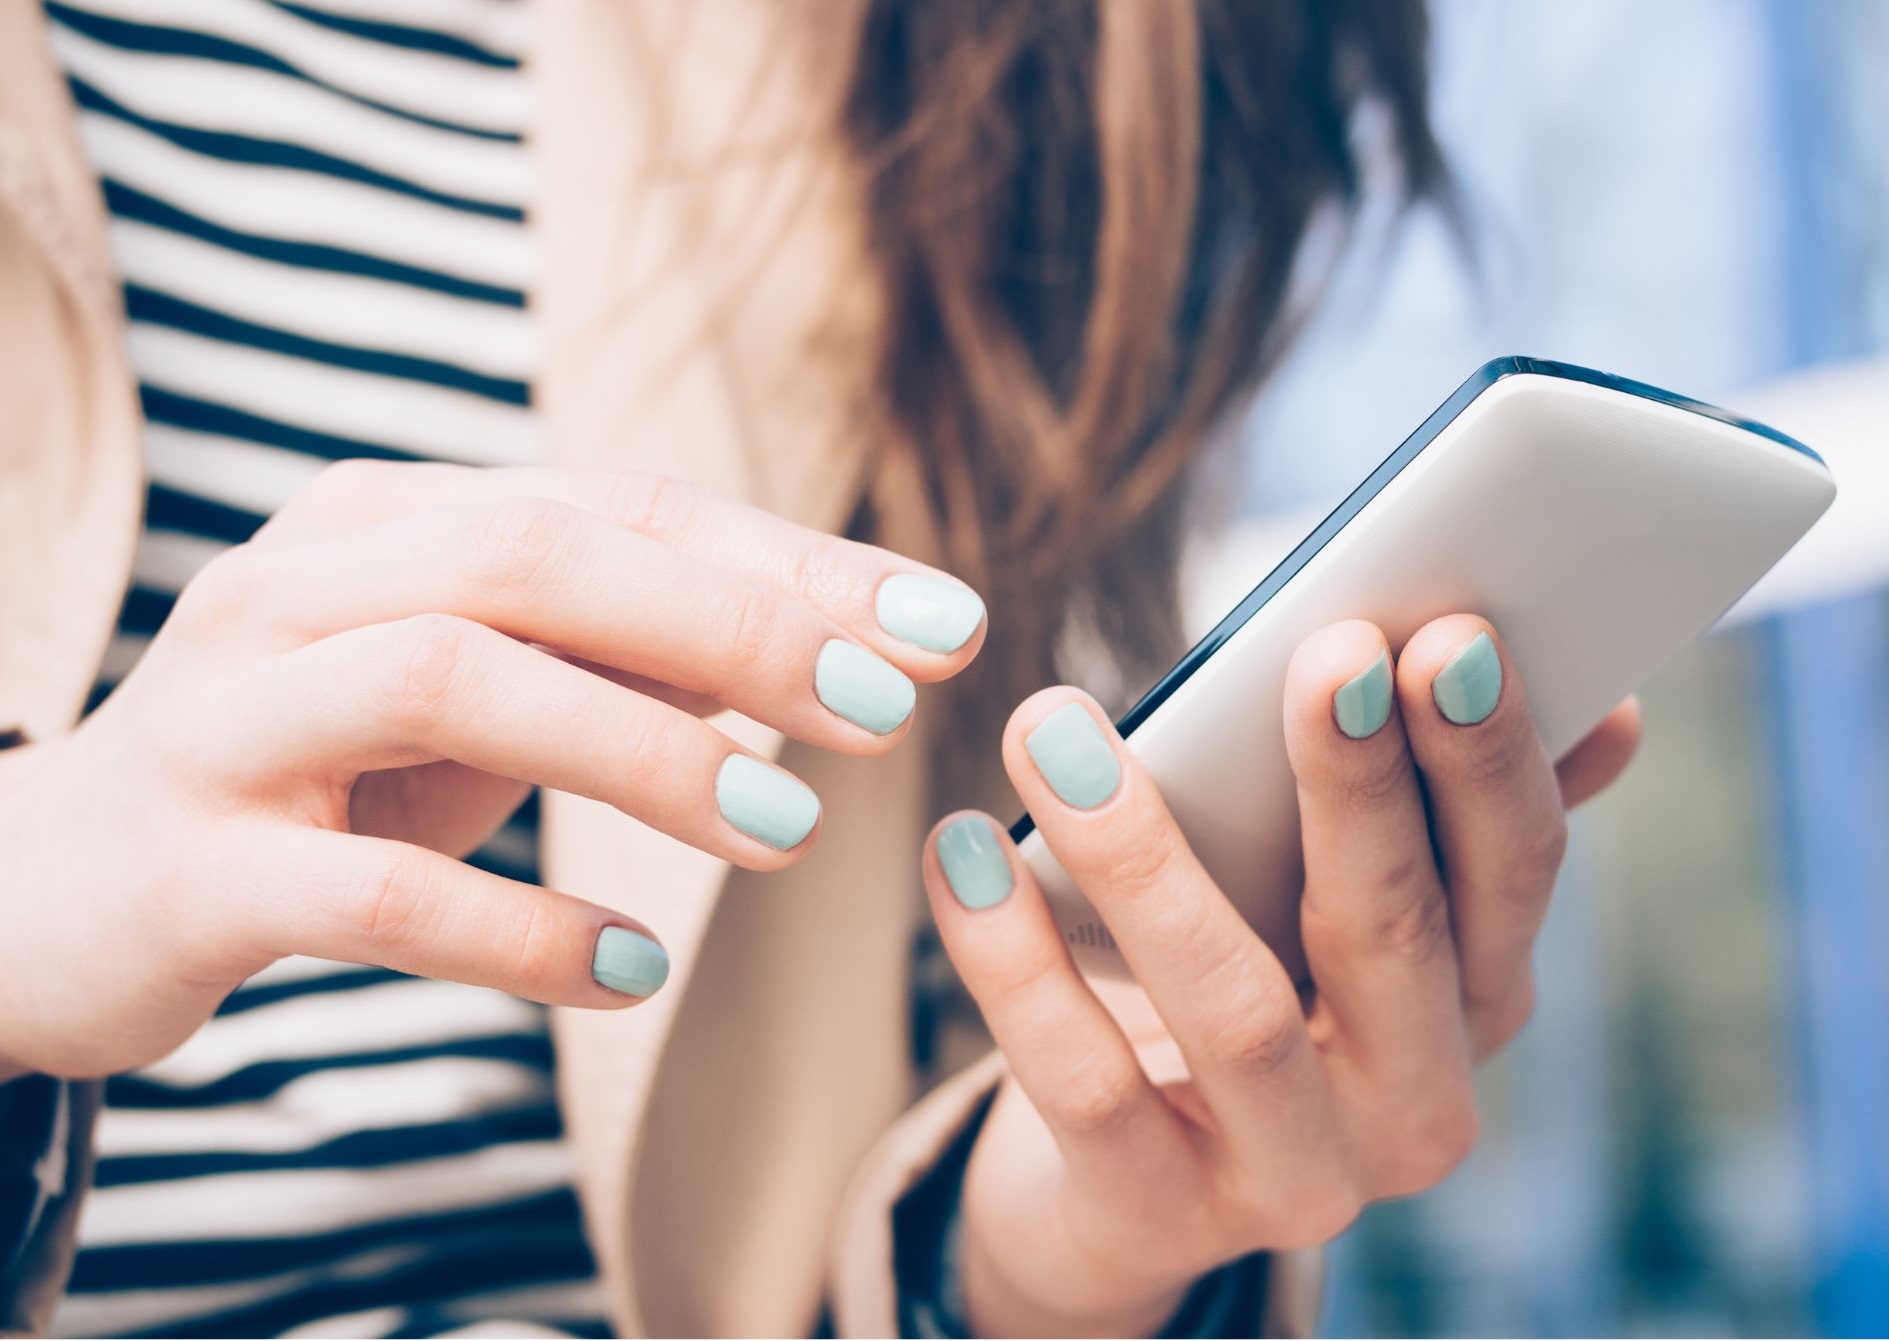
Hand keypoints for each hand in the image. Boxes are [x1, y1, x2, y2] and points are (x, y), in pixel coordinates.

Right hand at [0, 462, 984, 1080]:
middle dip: (736, 627)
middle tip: (887, 712)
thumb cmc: (318, 774)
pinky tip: (636, 970)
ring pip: (454, 679)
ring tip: (790, 832)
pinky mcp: (196, 867)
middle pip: (540, 558)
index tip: (944, 624)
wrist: (61, 890)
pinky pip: (376, 890)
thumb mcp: (479, 696)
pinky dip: (524, 930)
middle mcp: (302, 583)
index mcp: (385, 519)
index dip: (792, 560)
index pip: (622, 505)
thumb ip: (625, 659)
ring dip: (646, 755)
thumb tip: (836, 651)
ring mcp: (234, 716)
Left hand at [923, 616, 1638, 1336]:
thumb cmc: (1247, 984)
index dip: (1485, 756)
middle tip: (1316, 652)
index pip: (1510, 872)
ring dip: (1142, 853)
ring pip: (1232, 1010)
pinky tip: (959, 849)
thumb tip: (1603, 706)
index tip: (1446, 632)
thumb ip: (1439, 813)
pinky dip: (1012, 957)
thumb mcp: (1342, 909)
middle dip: (1359, 786)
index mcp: (1475, 1001)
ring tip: (1049, 722)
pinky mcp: (1156, 1213)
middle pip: (1395, 935)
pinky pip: (1082, 1081)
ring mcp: (1290, 1177)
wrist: (1126, 1182)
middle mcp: (1413, 1105)